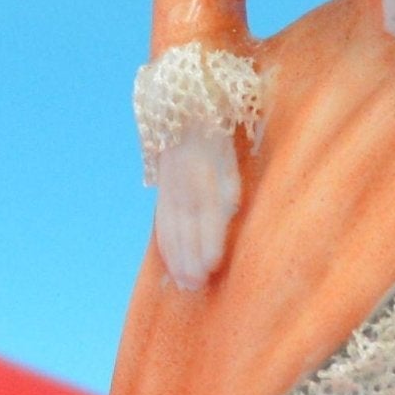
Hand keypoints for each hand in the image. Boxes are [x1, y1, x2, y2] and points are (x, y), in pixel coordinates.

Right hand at [155, 125, 240, 290]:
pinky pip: (163, 221)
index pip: (207, 209)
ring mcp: (170, 185)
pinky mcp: (163, 189)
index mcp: (205, 168)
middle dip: (190, 256)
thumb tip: (231, 209)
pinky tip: (171, 266)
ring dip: (177, 257)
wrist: (184, 108)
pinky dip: (167, 245)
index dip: (209, 237)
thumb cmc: (220, 132)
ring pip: (172, 226)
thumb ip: (229, 180)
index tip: (212, 264)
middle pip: (186, 223)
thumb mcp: (230, 149)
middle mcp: (183, 180)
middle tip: (196, 286)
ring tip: (184, 284)